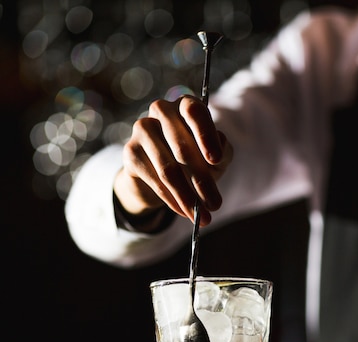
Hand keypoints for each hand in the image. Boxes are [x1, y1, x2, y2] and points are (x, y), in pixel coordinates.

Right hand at [113, 95, 232, 228]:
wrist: (161, 174)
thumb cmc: (196, 159)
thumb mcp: (215, 157)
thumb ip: (222, 152)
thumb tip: (219, 153)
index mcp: (186, 105)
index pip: (195, 112)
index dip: (205, 136)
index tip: (215, 161)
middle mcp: (162, 110)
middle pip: (183, 147)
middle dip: (202, 181)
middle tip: (216, 204)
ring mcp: (142, 129)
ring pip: (168, 169)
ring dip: (187, 197)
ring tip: (202, 217)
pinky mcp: (130, 151)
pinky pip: (154, 180)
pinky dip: (172, 200)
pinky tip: (184, 212)